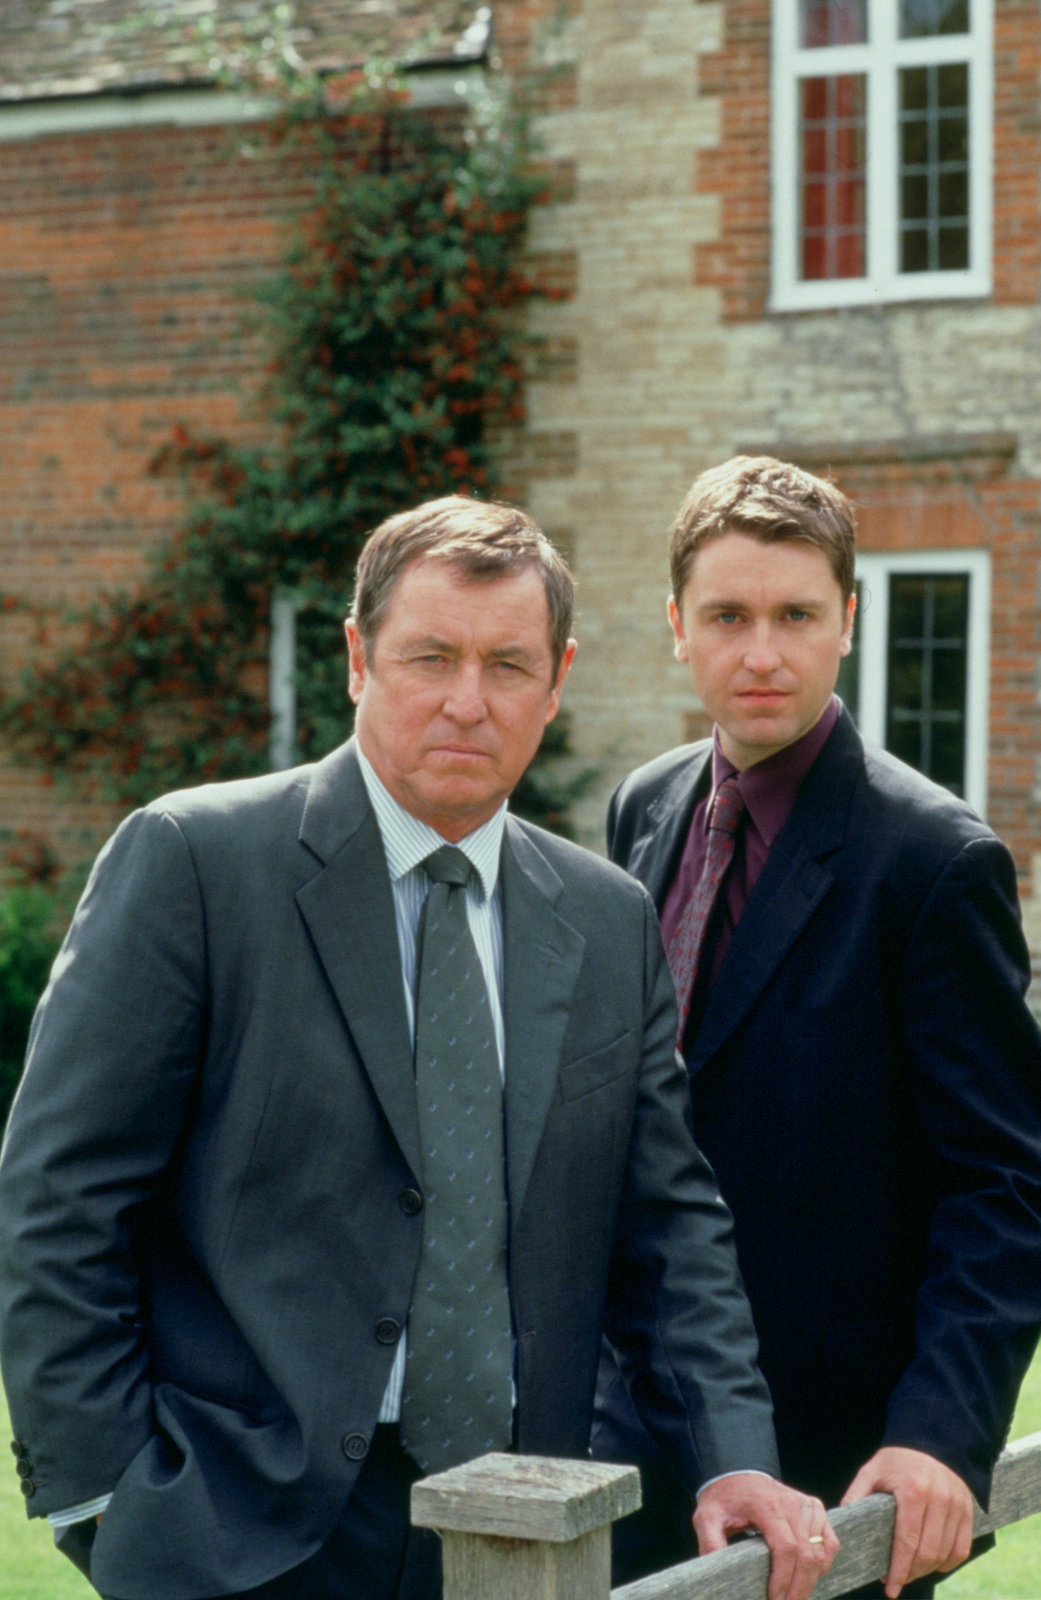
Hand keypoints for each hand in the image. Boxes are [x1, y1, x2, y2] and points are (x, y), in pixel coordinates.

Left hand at [694, 1473, 837, 1599]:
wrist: (738, 1474)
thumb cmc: (724, 1498)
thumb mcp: (707, 1517)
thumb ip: (710, 1543)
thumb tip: (717, 1570)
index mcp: (767, 1505)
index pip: (786, 1548)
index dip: (783, 1579)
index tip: (773, 1599)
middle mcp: (792, 1503)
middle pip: (807, 1555)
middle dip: (798, 1589)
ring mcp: (807, 1505)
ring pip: (820, 1553)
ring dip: (810, 1581)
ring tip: (793, 1596)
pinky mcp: (816, 1509)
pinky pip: (830, 1543)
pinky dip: (823, 1564)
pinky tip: (809, 1578)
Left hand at [841, 1446, 974, 1596]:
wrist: (932, 1440)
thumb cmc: (897, 1459)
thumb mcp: (873, 1470)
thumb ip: (857, 1494)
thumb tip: (841, 1521)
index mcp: (913, 1490)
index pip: (907, 1541)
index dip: (898, 1569)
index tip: (889, 1587)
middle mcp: (939, 1499)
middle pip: (927, 1553)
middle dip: (910, 1574)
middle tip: (896, 1581)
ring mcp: (957, 1506)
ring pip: (944, 1554)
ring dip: (927, 1571)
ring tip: (910, 1573)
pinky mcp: (968, 1511)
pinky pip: (961, 1549)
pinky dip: (947, 1563)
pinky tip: (932, 1565)